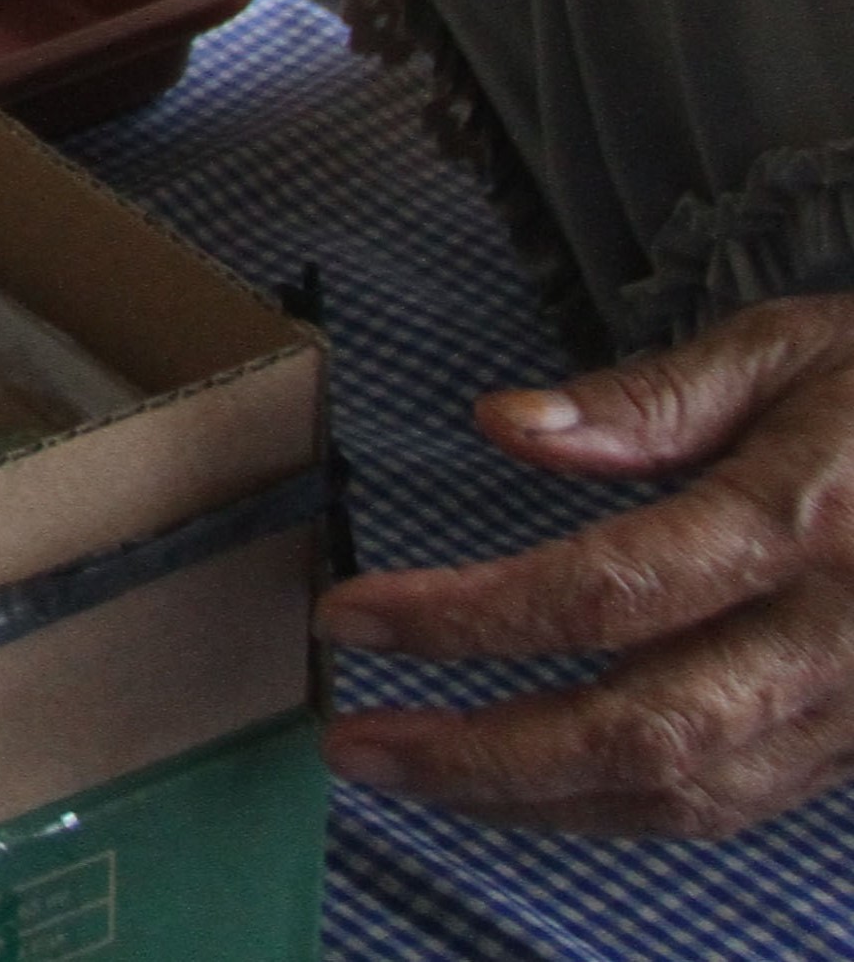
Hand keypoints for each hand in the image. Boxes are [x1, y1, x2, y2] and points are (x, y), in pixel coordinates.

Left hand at [320, 297, 853, 834]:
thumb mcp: (794, 348)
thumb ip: (650, 395)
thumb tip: (503, 424)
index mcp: (801, 521)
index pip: (605, 592)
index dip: (466, 617)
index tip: (351, 617)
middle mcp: (833, 637)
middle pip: (641, 730)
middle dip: (484, 756)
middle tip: (353, 742)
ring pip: (686, 791)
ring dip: (535, 800)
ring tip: (412, 771)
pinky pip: (734, 802)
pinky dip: (619, 808)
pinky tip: (530, 786)